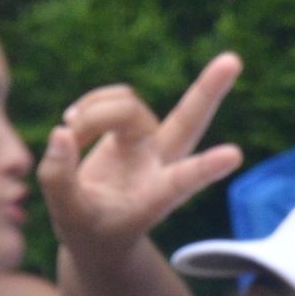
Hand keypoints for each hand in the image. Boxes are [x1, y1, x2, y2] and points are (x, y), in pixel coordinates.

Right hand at [39, 51, 243, 256]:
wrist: (99, 234)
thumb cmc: (90, 233)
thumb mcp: (67, 218)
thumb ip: (59, 178)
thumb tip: (62, 133)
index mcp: (155, 197)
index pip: (183, 181)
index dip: (206, 167)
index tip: (235, 155)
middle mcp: (160, 165)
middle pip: (189, 121)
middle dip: (208, 90)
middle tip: (232, 61)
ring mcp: (149, 143)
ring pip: (127, 105)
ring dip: (93, 114)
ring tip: (70, 136)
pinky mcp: (133, 128)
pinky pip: (115, 99)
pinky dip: (89, 106)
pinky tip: (71, 124)